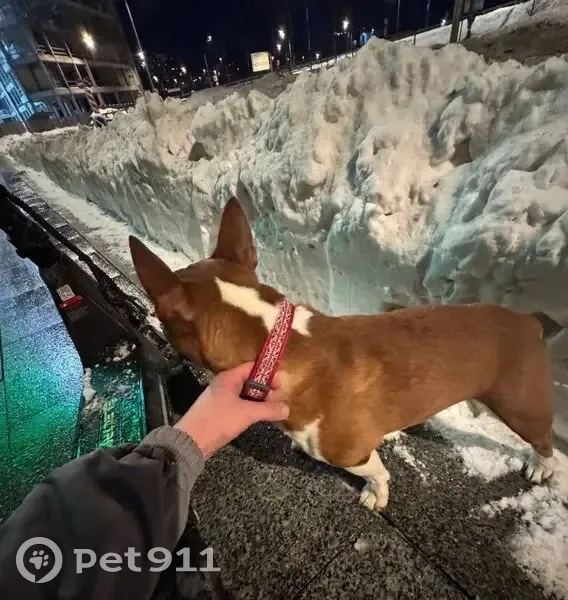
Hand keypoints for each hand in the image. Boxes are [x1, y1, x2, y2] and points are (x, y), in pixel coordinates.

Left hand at [174, 362, 289, 457]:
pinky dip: (250, 409)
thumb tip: (287, 408)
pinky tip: (258, 417)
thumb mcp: (247, 413)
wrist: (191, 441)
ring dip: (258, 400)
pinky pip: (239, 405)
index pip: (252, 367)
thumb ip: (268, 410)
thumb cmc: (219, 420)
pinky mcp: (219, 412)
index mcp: (229, 378)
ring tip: (271, 410)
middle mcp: (224, 385)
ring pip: (245, 394)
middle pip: (250, 381)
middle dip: (265, 389)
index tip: (280, 384)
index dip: (268, 373)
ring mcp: (221, 398)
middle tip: (277, 400)